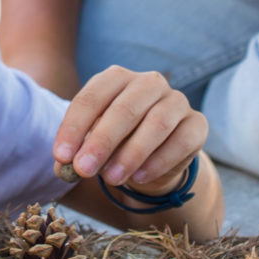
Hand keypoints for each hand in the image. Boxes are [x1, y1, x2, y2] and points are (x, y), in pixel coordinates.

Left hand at [55, 66, 207, 189]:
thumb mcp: (92, 145)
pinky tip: (140, 177)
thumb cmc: (115, 145)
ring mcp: (177, 101)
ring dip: (131, 154)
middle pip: (125, 108)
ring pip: (157, 123)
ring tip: (111, 179)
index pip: (93, 97)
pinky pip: (182, 141)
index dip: (74, 127)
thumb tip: (63, 167)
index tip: (61, 156)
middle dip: (102, 141)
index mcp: (117, 79)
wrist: (153, 159)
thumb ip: (77, 154)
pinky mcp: (197, 123)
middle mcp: (149, 83)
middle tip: (84, 169)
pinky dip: (159, 161)